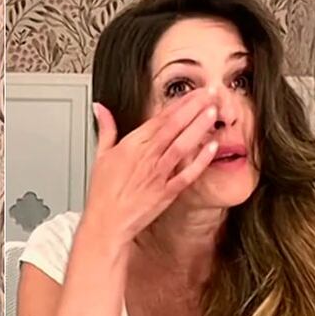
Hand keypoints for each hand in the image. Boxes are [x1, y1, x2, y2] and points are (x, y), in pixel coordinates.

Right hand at [77, 88, 218, 259]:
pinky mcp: (166, 193)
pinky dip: (200, 160)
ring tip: (214, 112)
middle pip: (174, 127)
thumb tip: (100, 109)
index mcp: (130, 146)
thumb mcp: (100, 156)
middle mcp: (146, 157)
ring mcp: (157, 175)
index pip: (160, 118)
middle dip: (194, 108)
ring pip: (182, 146)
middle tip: (212, 93)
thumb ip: (106, 129)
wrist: (106, 223)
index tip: (195, 92)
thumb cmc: (103, 193)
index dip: (180, 103)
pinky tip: (212, 147)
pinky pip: (186, 174)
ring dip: (199, 128)